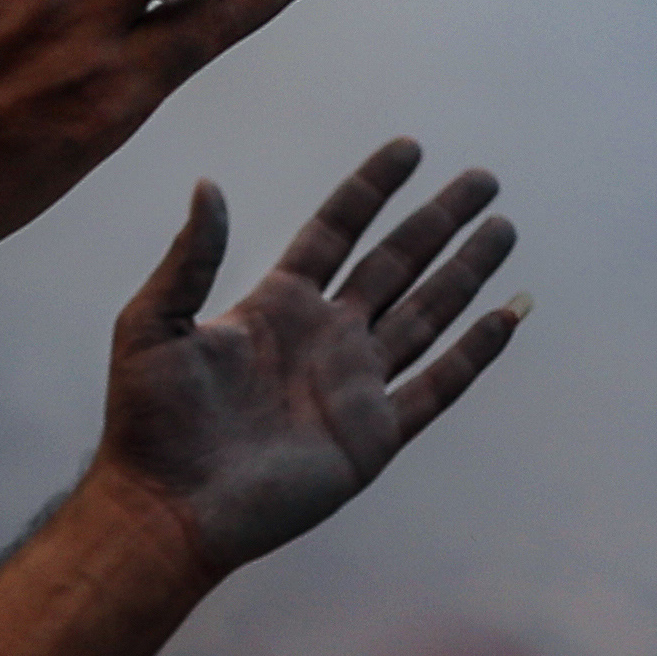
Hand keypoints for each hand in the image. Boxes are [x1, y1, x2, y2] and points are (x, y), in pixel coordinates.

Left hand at [91, 140, 527, 574]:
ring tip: (504, 229)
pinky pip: (437, 386)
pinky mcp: (373, 435)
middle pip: (395, 264)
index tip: (409, 148)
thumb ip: (190, 257)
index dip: (371, 189)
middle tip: (483, 179)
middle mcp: (324, 338)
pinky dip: (474, 352)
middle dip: (438, 221)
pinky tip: (508, 314)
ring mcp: (353, 386)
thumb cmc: (148, 421)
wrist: (167, 507)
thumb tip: (209, 185)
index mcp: (275, 306)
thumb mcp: (153, 323)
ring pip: (426, 314)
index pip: (335, 231)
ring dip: (466, 272)